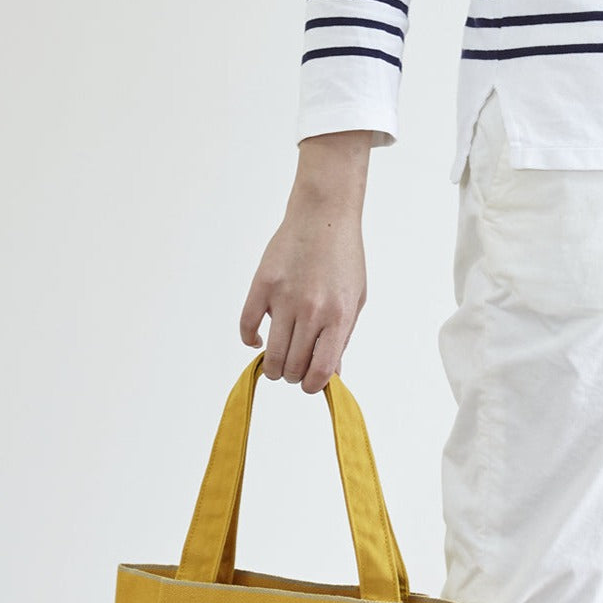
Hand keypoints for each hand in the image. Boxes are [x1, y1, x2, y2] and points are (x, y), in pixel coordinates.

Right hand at [239, 132, 372, 393]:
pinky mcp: (262, 285)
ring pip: (271, 353)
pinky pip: (247, 325)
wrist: (323, 217)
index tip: (310, 385)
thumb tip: (331, 374)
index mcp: (338, 317)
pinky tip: (257, 340)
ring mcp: (284, 298)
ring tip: (277, 363)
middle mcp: (311, 311)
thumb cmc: (344, 259)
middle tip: (294, 370)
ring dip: (273, 366)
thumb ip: (342, 338)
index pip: (321, 370)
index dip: (313, 386)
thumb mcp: (354, 301)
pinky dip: (249, 340)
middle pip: (293, 365)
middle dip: (293, 375)